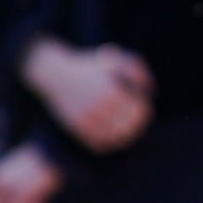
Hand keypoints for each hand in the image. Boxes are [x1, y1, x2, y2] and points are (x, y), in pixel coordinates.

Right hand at [24, 38, 153, 152]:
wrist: (53, 73)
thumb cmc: (89, 65)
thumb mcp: (115, 59)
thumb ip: (137, 70)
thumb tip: (149, 91)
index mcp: (112, 91)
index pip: (140, 111)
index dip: (145, 111)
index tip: (141, 107)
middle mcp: (99, 106)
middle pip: (130, 127)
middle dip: (136, 125)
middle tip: (134, 120)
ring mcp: (86, 118)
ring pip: (115, 138)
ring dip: (123, 136)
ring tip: (124, 130)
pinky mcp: (76, 126)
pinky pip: (98, 144)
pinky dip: (107, 143)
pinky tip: (109, 135)